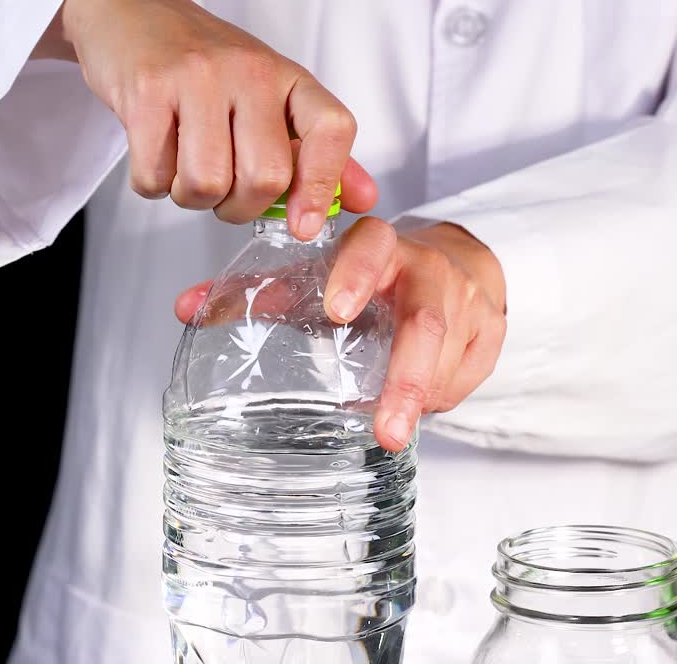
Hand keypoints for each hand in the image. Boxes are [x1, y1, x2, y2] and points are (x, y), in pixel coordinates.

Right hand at [33, 0, 376, 239]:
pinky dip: (152, 184)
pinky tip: (156, 156)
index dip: (324, 185)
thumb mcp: (267, 97)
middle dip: (239, 208)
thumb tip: (361, 199)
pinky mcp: (147, 90)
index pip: (331, 129)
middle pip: (265, 177)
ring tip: (185, 170)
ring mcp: (196, 77)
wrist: (131, 14)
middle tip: (224, 193)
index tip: (304, 224)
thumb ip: (314, 151)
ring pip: (207, 184)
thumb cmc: (202, 66)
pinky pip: (155, 176)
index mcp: (286, 76)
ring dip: (191, 198)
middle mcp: (248, 71)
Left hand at [175, 220, 506, 451]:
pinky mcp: (491, 335)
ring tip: (391, 430)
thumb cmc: (374, 276)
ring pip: (450, 360)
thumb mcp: (320, 276)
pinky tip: (420, 411)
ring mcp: (468, 303)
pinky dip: (441, 400)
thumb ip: (260, 293)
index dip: (354, 273)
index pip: (372, 246)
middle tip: (384, 429)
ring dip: (421, 399)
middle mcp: (430, 271)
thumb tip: (184, 308)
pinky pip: (467, 379)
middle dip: (406, 377)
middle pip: (426, 320)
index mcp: (381, 248)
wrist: (458, 266)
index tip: (335, 310)